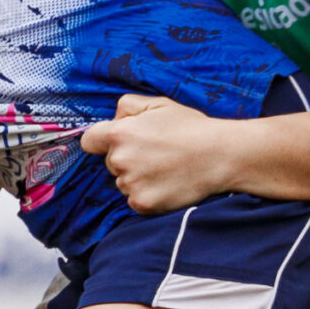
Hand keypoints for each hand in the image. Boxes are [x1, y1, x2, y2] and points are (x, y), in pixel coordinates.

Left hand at [80, 94, 232, 213]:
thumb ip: (128, 106)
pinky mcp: (143, 204)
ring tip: (166, 168)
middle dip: (127, 158)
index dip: (101, 140)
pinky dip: (148, 194)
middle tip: (156, 153)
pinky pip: (136, 200)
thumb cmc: (191, 127)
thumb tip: (115, 117)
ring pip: (124, 182)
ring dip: (138, 177)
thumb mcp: (159, 104)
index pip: (89, 141)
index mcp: (119, 133)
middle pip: (110, 162)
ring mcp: (130, 185)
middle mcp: (120, 160)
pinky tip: (168, 183)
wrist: (220, 156)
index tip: (115, 142)